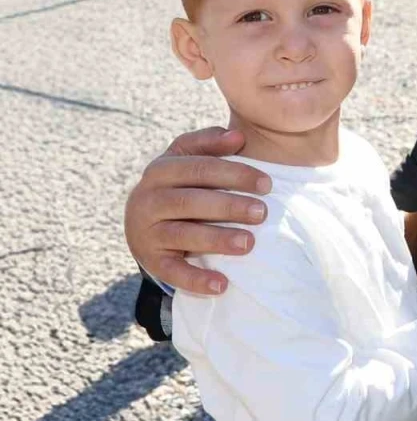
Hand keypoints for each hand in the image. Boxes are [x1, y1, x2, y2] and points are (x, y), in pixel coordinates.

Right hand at [123, 128, 270, 294]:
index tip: (267, 184)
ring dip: (217, 240)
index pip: (199, 168)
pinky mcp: (150, 260)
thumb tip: (239, 135)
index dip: (235, 174)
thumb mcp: (189, 159)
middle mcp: (147, 199)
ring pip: (181, 235)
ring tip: (249, 244)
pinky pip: (172, 271)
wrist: (144, 222)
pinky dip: (196, 279)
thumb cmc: (180, 185)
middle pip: (190, 201)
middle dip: (229, 207)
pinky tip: (222, 285)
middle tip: (263, 213)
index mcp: (161, 170)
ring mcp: (146, 231)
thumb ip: (211, 144)